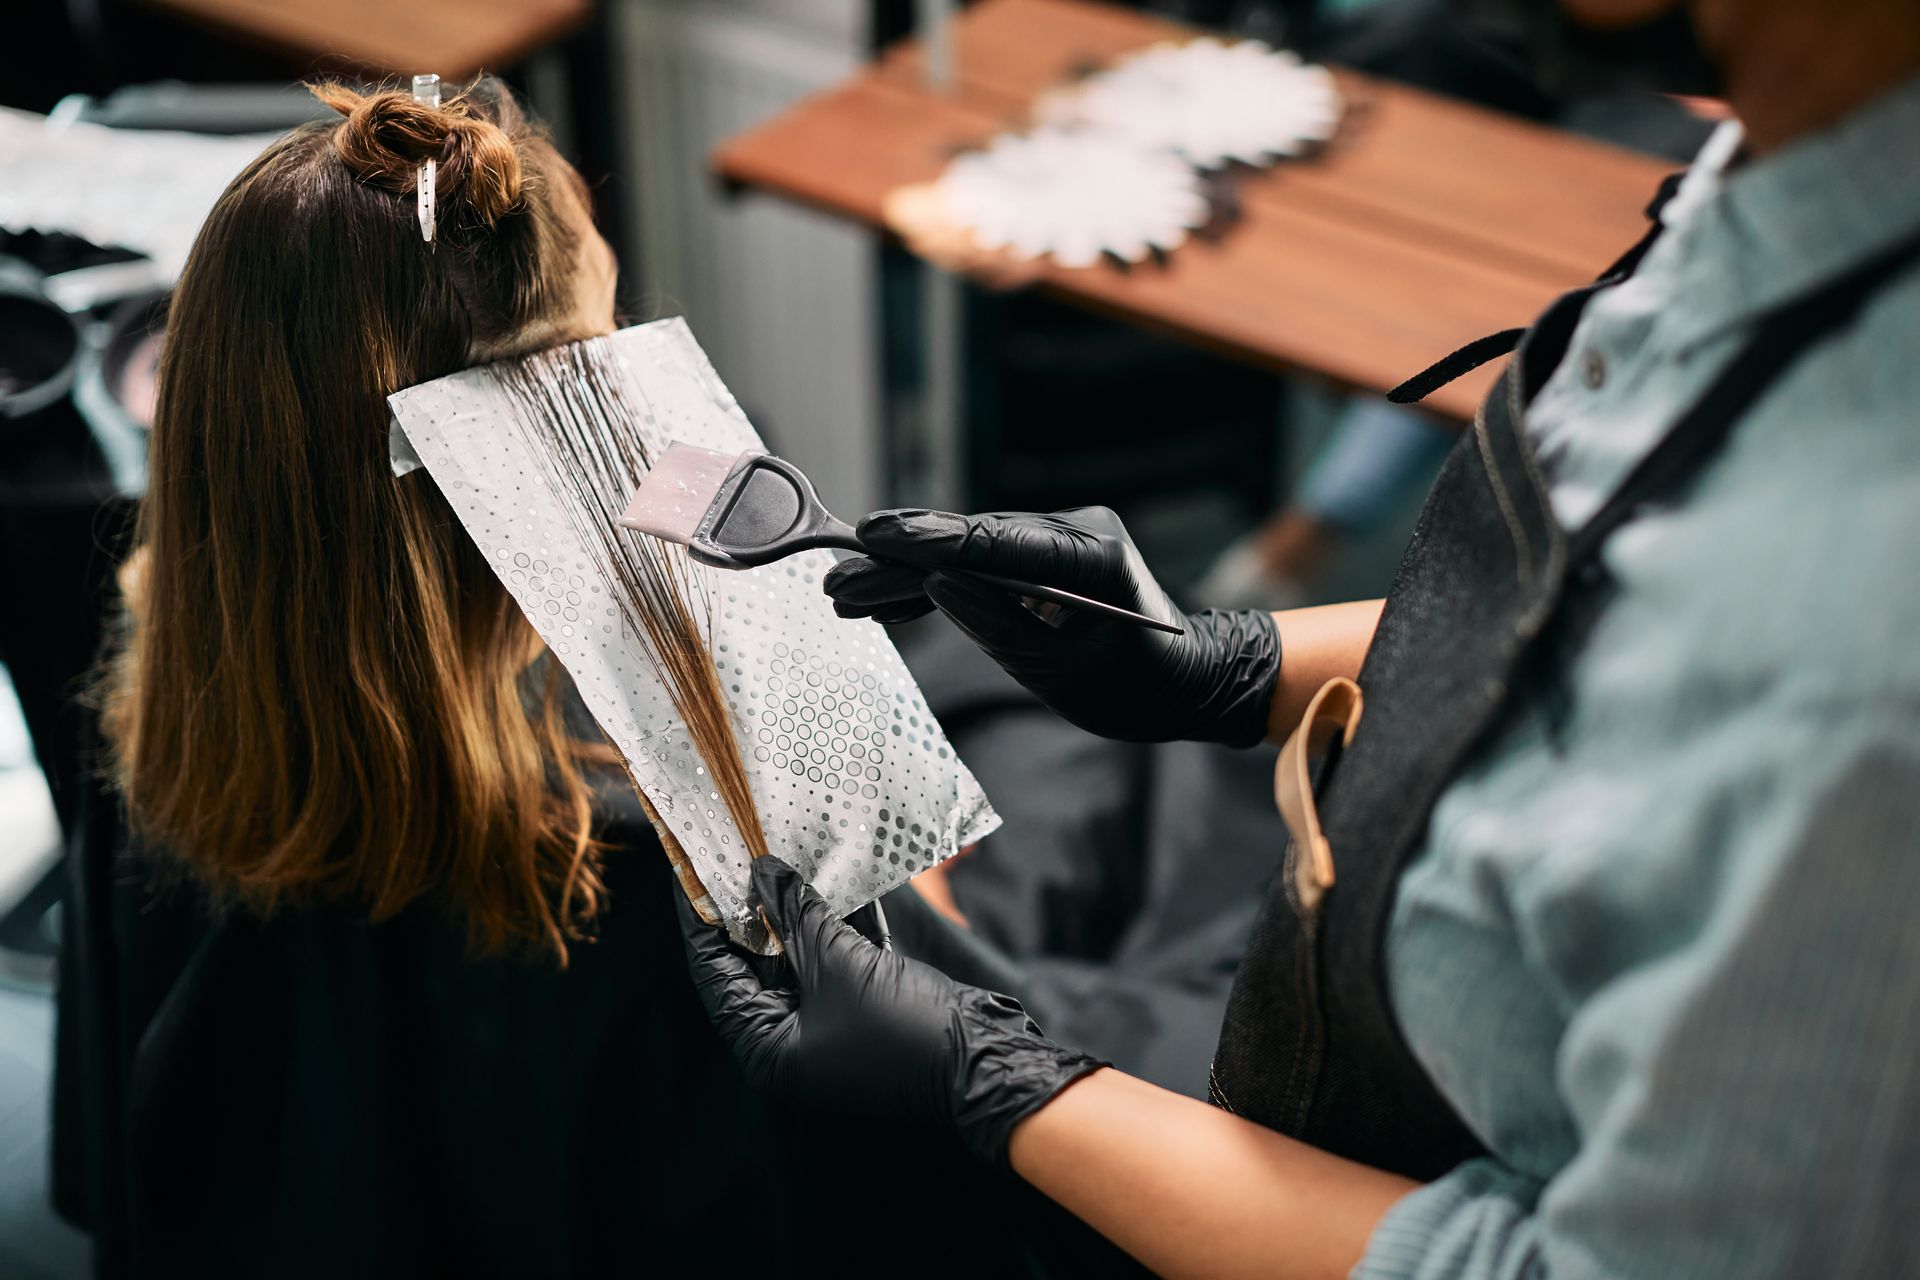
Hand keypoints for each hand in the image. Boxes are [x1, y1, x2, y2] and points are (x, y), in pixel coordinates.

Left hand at [677, 855, 1104, 1167]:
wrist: (983, 1061)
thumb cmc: (901, 1029)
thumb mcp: (839, 965)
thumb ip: (795, 915)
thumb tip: (761, 871)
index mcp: (767, 1047)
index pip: (715, 973)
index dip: (701, 918)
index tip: (692, 869)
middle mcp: (789, 1039)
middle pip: (753, 962)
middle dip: (749, 905)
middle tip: (735, 849)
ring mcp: (826, 1023)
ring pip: (796, 954)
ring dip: (792, 907)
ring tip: (776, 850)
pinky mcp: (861, 1005)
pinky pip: (833, 957)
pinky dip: (831, 921)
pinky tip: (827, 874)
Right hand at [823, 505, 1281, 745]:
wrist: (1189, 682)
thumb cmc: (1138, 690)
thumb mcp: (1066, 676)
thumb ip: (999, 628)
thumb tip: (937, 589)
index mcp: (1090, 556)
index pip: (994, 541)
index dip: (927, 539)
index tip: (871, 535)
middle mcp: (1074, 531)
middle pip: (970, 543)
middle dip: (899, 562)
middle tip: (837, 579)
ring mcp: (1060, 539)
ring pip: (968, 553)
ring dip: (907, 575)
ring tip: (845, 594)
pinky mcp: (1045, 557)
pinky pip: (982, 566)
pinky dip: (937, 585)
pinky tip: (888, 600)